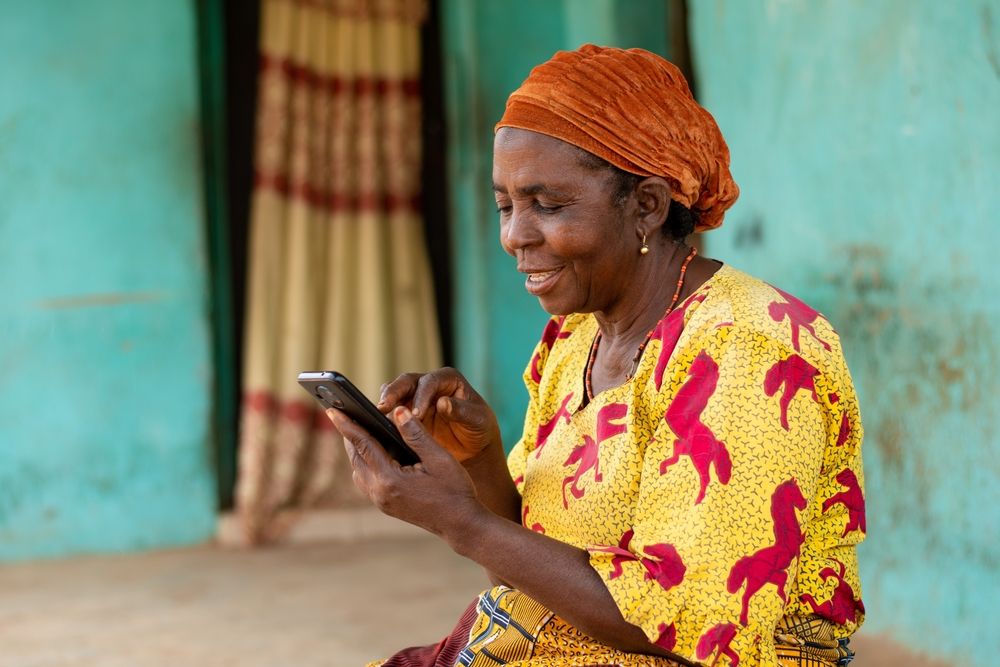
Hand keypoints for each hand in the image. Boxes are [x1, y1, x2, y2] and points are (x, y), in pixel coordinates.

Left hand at [327, 406, 482, 536]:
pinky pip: (366, 480)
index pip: (363, 444)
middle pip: (355, 458)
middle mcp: (380, 493)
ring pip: (358, 470)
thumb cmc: (454, 489)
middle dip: (349, 435)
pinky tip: (374, 452)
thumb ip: (416, 433)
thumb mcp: (439, 457)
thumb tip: (397, 410)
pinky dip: (366, 463)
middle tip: (343, 413)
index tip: (332, 409)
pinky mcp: (386, 506)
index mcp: (390, 479)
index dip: (347, 424)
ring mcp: (381, 502)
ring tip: (358, 429)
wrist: (461, 524)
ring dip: (357, 450)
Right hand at [378, 368, 500, 462]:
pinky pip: (392, 410)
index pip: (430, 382)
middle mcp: (429, 383)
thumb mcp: (477, 420)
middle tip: (383, 407)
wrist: (472, 445)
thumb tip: (442, 403)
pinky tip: (378, 427)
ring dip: (385, 403)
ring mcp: (415, 396)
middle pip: (406, 382)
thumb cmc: (479, 428)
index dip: (421, 396)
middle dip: (394, 393)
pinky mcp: (406, 411)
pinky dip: (385, 416)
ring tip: (376, 416)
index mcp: (448, 378)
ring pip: (394, 392)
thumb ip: (461, 411)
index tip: (416, 415)